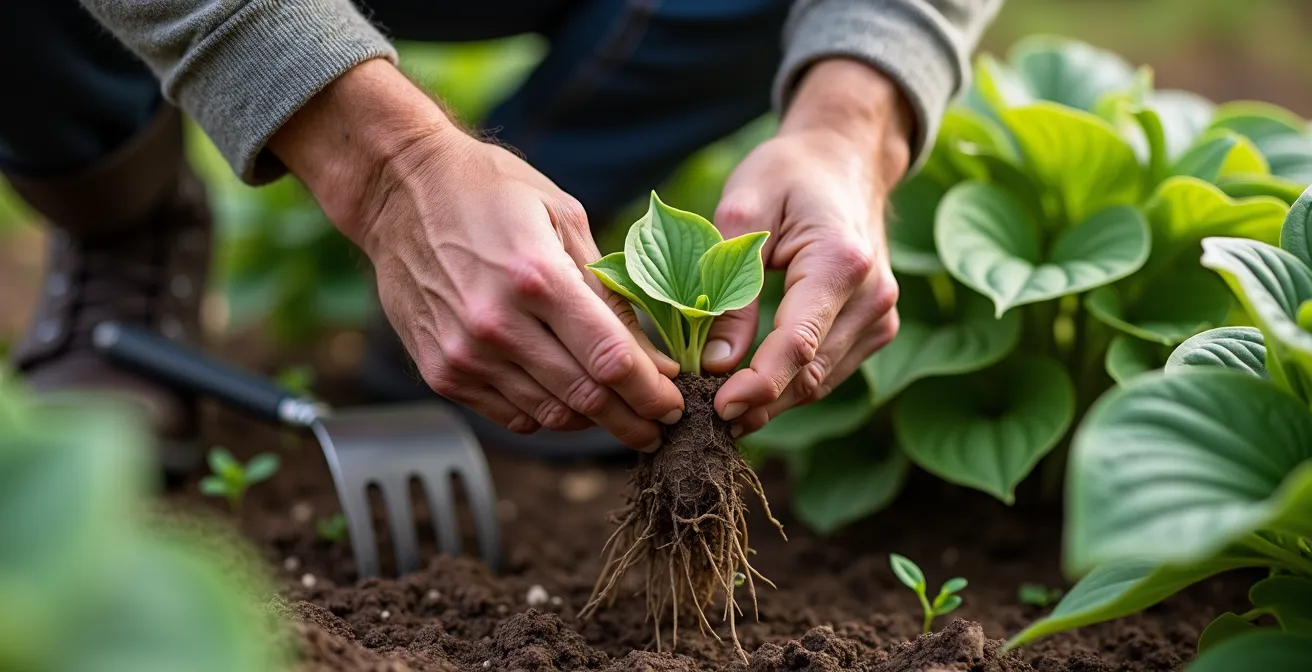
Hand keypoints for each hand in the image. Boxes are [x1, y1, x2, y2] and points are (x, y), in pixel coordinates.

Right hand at [270, 60, 683, 450]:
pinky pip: (511, 416)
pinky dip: (548, 416)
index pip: (610, 359)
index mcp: (536, 277)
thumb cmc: (491, 193)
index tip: (675, 405)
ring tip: (621, 415)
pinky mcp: (441, 372)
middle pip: (586, 399)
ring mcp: (464, 354)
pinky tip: (569, 402)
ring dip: (594, 422)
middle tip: (659, 427)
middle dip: (633, 420)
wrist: (399, 191)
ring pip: (551, 416)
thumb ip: (609, 289)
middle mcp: (497, 324)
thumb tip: (654, 357)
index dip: (652, 393)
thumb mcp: (564, 217)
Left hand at [704, 59, 913, 433]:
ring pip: (821, 382)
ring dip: (772, 402)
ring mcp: (881, 315)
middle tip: (701, 418)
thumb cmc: (787, 174)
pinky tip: (749, 388)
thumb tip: (714, 362)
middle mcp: (873, 295)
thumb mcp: (743, 212)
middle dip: (757, 403)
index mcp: (841, 262)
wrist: (844, 157)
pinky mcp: (876, 327)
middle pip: (810, 374)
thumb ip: (728, 287)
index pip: (798, 343)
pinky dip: (790, 384)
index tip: (716, 409)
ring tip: (717, 408)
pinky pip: (829, 371)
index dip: (757, 386)